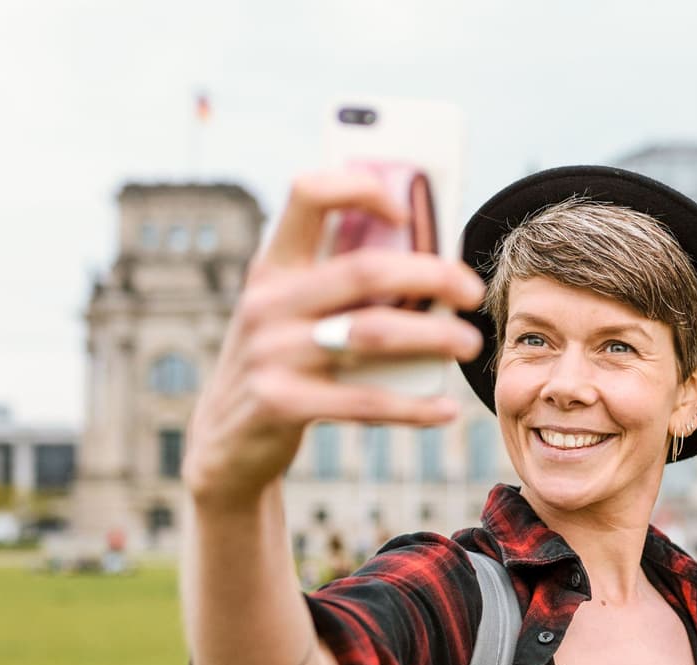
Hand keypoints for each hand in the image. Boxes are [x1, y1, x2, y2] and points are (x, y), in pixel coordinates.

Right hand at [183, 170, 486, 516]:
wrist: (225, 443)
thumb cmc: (281, 367)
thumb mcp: (290, 316)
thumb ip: (337, 288)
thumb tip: (427, 267)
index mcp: (272, 268)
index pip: (308, 195)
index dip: (361, 189)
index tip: (407, 211)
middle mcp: (267, 302)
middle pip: (364, 270)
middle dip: (431, 275)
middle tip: (471, 292)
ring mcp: (270, 353)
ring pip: (371, 335)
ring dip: (432, 337)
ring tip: (469, 344)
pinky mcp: (279, 403)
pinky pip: (362, 401)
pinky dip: (411, 407)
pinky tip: (443, 411)